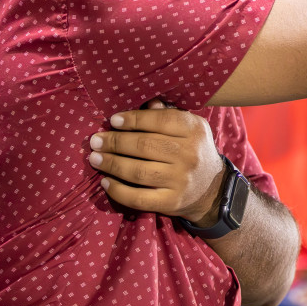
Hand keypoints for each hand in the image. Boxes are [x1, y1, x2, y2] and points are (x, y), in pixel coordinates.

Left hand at [88, 104, 226, 225]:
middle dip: (115, 142)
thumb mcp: (190, 129)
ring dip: (111, 164)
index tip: (112, 120)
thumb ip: (168, 115)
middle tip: (95, 140)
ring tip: (94, 158)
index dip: (133, 119)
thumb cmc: (194, 152)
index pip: (160, 120)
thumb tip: (146, 103)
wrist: (212, 189)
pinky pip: (138, 198)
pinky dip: (118, 190)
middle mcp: (189, 154)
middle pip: (144, 145)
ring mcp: (180, 180)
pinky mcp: (171, 202)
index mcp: (194, 130)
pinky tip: (105, 182)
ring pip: (138, 171)